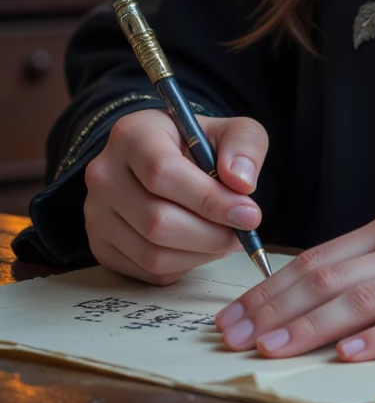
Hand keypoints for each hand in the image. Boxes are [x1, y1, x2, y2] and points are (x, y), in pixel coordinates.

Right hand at [83, 109, 267, 284]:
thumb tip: (242, 183)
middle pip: (157, 221)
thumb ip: (245, 146)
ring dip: (201, 253)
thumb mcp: (230, 130)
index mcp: (131, 134)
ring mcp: (97, 214)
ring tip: (225, 236)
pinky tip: (201, 245)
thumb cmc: (198, 144)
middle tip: (243, 231)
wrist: (162, 160)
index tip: (249, 213)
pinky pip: (148, 272)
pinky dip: (185, 265)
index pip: (163, 173)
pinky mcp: (101, 246)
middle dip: (211, 233)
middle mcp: (104, 174)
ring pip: (153, 253)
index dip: (210, 199)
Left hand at [214, 195, 374, 360]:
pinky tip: (347, 355)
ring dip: (309, 328)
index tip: (231, 315)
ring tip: (271, 351)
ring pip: (359, 301)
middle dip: (272, 311)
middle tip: (231, 338)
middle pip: (326, 279)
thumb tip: (321, 287)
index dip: (268, 289)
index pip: (316, 259)